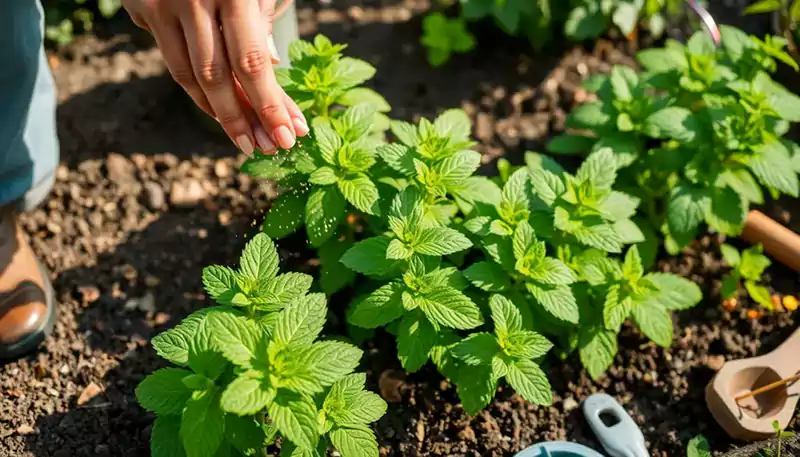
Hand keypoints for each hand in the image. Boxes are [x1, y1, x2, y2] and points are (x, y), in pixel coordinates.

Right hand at [122, 0, 307, 153]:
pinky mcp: (142, 7)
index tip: (290, 135)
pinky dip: (197, 92)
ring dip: (221, 115)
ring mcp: (163, 4)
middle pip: (219, 77)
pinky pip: (172, 61)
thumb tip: (270, 72)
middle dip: (247, 120)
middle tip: (269, 148)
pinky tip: (220, 112)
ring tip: (247, 141)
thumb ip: (263, 25)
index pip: (251, 62)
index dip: (271, 104)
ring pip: (190, 76)